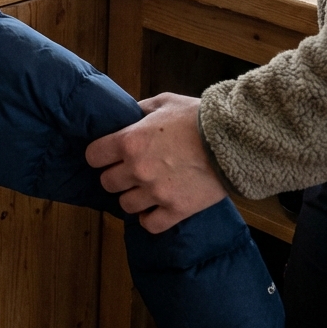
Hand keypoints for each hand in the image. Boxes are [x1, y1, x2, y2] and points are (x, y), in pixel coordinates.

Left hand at [85, 94, 226, 232]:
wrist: (233, 141)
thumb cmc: (196, 117)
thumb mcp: (164, 102)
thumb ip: (141, 109)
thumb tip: (128, 115)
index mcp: (129, 141)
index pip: (93, 156)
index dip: (99, 155)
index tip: (107, 155)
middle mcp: (137, 169)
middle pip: (107, 183)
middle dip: (115, 176)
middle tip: (128, 171)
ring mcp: (156, 193)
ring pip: (125, 205)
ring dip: (132, 197)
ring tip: (143, 190)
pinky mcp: (176, 210)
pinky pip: (150, 225)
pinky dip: (149, 219)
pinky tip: (154, 209)